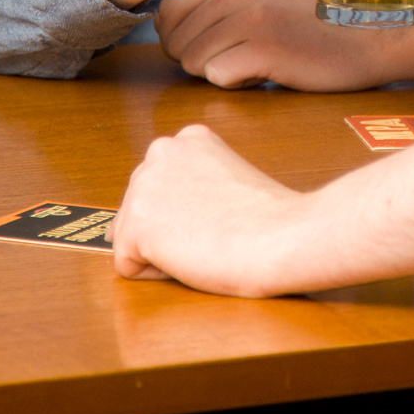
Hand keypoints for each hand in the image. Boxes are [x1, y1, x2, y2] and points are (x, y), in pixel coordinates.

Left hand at [111, 124, 307, 295]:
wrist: (284, 236)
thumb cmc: (270, 219)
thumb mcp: (229, 178)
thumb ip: (194, 182)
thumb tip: (159, 212)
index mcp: (188, 139)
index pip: (162, 189)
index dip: (189, 214)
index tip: (220, 214)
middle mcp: (161, 152)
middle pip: (140, 212)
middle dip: (169, 231)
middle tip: (214, 230)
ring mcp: (144, 186)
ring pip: (132, 239)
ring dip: (163, 251)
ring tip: (205, 242)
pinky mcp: (136, 224)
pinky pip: (129, 266)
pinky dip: (158, 274)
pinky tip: (195, 256)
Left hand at [156, 0, 413, 88]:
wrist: (375, 35)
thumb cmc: (319, 27)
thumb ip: (222, 4)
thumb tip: (168, 27)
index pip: (167, 12)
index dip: (186, 37)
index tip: (222, 42)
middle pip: (173, 41)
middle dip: (201, 58)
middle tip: (244, 54)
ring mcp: (249, 18)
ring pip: (192, 61)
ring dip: (221, 72)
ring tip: (261, 60)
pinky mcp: (264, 47)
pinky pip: (218, 77)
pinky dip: (239, 84)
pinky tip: (271, 71)